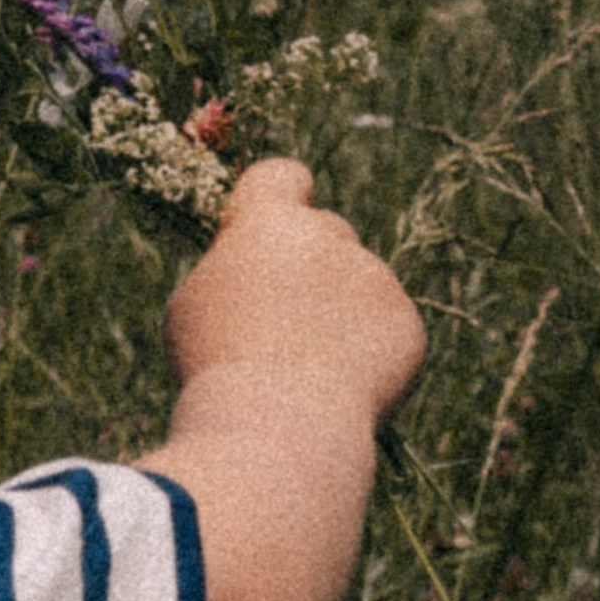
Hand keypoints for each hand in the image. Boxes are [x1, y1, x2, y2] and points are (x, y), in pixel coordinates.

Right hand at [165, 158, 424, 432]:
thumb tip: (251, 267)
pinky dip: (368, 355)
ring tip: (305, 372)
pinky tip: (337, 388)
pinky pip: (387, 330)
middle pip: (325, 234)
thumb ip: (229, 270)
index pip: (283, 176)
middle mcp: (331, 237)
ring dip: (339, 315)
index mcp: (271, 222)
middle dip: (310, 266)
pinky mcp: (407, 323)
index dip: (278, 199)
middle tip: (283, 324)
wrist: (278, 424)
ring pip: (359, 285)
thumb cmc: (216, 366)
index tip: (271, 227)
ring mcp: (376, 278)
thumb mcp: (193, 306)